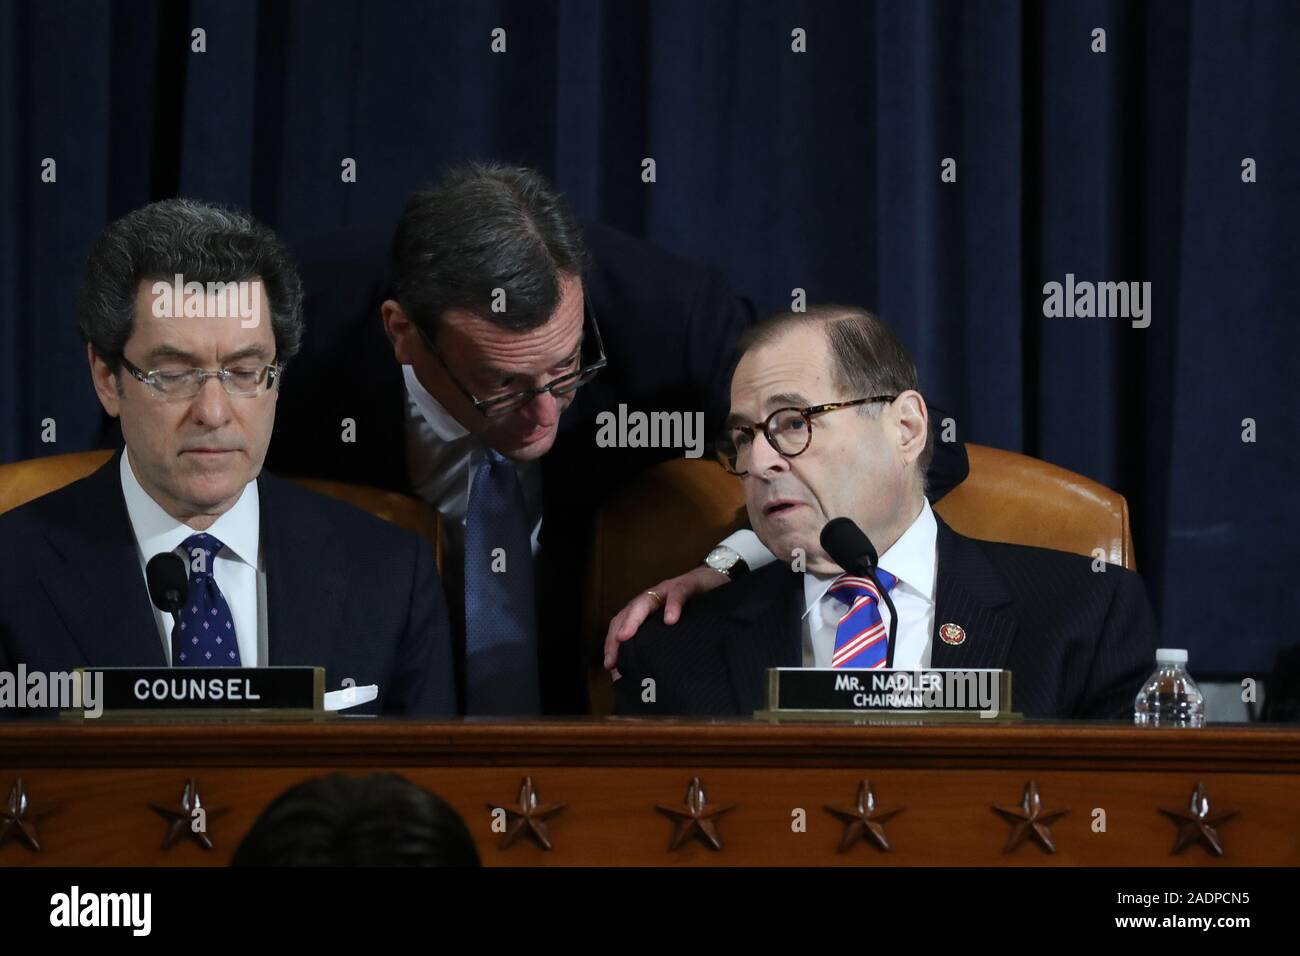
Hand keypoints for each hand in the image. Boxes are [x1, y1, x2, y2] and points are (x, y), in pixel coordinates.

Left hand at [603, 565, 728, 672]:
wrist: (716, 578)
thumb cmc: (694, 607)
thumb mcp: (674, 625)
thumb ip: (660, 641)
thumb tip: (648, 672)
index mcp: (646, 610)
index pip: (621, 624)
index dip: (612, 643)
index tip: (610, 666)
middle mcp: (652, 598)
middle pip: (627, 613)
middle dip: (616, 633)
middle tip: (612, 657)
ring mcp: (667, 591)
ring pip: (644, 602)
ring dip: (633, 619)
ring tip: (626, 636)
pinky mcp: (687, 585)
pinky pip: (677, 594)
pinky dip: (672, 606)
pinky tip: (670, 620)